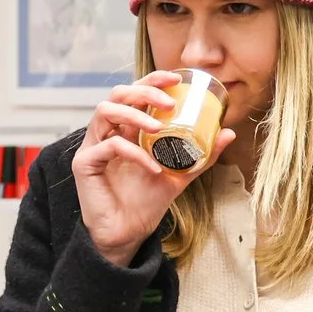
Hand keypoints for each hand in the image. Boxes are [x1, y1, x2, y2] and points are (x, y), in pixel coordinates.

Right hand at [72, 77, 234, 267]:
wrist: (128, 233)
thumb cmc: (147, 201)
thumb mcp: (180, 174)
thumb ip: (200, 155)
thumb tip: (228, 133)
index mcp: (127, 128)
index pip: (135, 92)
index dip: (153, 79)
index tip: (177, 78)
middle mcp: (108, 132)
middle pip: (118, 94)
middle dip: (144, 91)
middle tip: (170, 103)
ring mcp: (93, 146)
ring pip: (105, 111)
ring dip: (134, 115)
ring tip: (157, 127)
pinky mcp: (84, 164)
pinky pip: (107, 147)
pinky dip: (133, 153)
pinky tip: (153, 167)